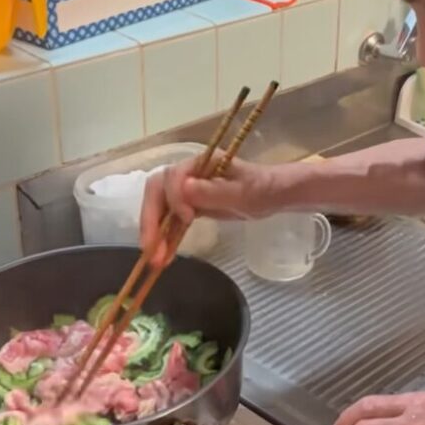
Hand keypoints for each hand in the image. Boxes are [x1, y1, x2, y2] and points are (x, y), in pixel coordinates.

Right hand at [139, 154, 280, 266]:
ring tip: (156, 261)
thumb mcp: (243, 191)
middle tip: (152, 250)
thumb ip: (214, 191)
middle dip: (151, 221)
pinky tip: (165, 257)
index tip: (187, 219)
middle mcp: (188, 174)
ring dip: (156, 235)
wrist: (273, 194)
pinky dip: (166, 238)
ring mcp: (187, 191)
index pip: (172, 177)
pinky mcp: (190, 206)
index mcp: (200, 163)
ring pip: (161, 210)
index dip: (174, 198)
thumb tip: (184, 189)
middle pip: (157, 193)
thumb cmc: (262, 188)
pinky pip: (172, 222)